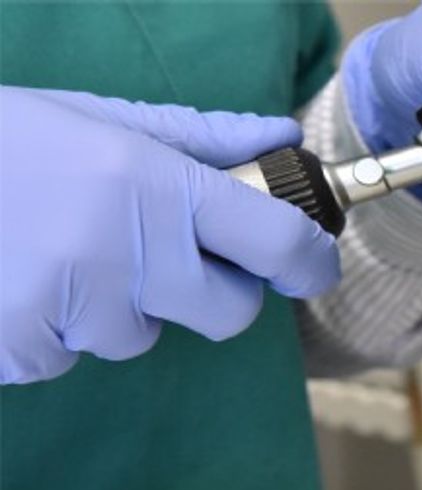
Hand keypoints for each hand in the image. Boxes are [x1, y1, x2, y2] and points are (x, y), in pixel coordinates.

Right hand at [0, 86, 338, 383]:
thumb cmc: (2, 141)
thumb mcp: (99, 120)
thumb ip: (200, 136)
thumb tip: (282, 135)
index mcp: (154, 183)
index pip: (275, 240)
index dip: (308, 261)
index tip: (311, 267)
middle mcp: (125, 247)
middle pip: (228, 313)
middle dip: (212, 294)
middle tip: (163, 259)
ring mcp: (72, 304)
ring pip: (140, 337)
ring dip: (115, 308)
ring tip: (55, 253)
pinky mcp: (22, 345)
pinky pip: (69, 358)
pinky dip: (50, 332)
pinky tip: (15, 281)